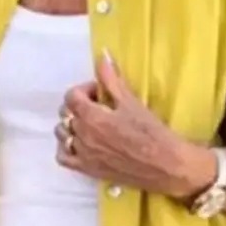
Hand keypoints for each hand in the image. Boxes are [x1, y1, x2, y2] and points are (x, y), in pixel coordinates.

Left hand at [55, 52, 216, 198]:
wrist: (164, 165)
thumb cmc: (150, 132)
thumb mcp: (130, 102)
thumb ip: (111, 79)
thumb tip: (102, 55)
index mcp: (91, 116)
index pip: (72, 96)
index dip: (85, 89)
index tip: (100, 92)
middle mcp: (82, 135)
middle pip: (65, 113)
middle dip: (78, 105)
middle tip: (98, 107)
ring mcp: (82, 154)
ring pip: (62, 134)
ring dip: (71, 125)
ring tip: (89, 124)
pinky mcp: (87, 170)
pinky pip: (62, 158)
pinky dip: (65, 148)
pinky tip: (79, 143)